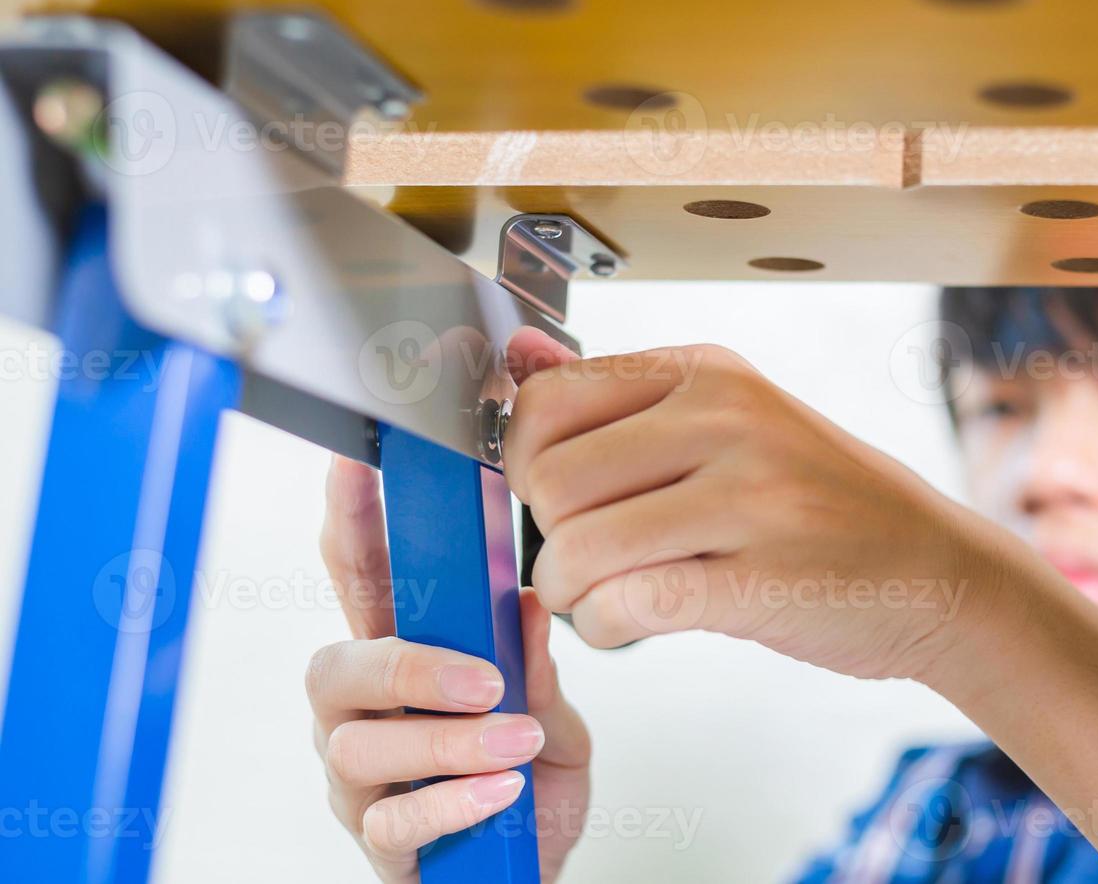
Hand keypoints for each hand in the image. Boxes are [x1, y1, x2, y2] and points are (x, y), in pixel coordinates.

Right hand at [309, 458, 590, 882]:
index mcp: (403, 660)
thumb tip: (534, 604)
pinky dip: (451, 801)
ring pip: (360, 745)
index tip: (355, 465)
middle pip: (335, 664)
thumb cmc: (529, 792)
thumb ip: (537, 669)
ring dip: (447, 741)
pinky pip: (391, 820)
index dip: (351, 523)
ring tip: (514, 744)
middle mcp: (364, 714)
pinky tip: (498, 795)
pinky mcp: (377, 843)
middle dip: (408, 664)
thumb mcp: (552, 721)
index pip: (363, 581)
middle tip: (484, 678)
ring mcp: (360, 780)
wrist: (533, 878)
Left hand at [502, 327, 995, 680]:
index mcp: (710, 373)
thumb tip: (521, 356)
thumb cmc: (824, 503)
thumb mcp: (735, 421)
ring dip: (570, 593)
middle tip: (582, 561)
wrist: (939, 569)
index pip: (547, 400)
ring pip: (578, 548)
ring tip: (604, 598)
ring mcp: (751, 497)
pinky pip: (627, 605)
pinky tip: (628, 626)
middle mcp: (728, 419)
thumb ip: (626, 397)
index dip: (523, 462)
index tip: (556, 500)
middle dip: (545, 535)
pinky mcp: (763, 579)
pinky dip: (605, 628)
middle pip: (547, 476)